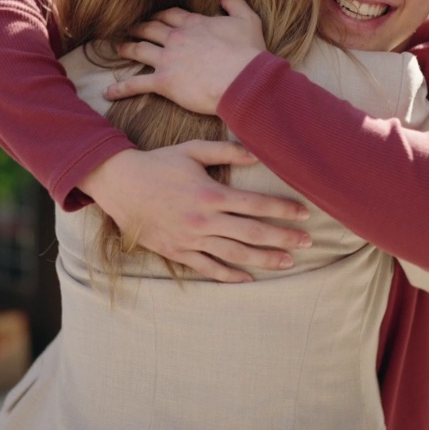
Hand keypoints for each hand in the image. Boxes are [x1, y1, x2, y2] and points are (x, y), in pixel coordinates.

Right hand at [78, 141, 311, 282]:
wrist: (120, 185)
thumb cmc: (158, 164)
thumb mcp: (192, 150)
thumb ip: (226, 152)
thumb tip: (256, 154)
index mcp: (210, 193)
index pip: (256, 204)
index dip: (283, 210)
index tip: (304, 215)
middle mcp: (204, 220)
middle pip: (252, 232)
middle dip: (284, 238)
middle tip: (308, 242)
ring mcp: (191, 239)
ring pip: (235, 254)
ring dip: (264, 260)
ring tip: (288, 262)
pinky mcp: (177, 252)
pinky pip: (208, 268)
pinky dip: (229, 275)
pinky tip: (248, 278)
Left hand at [105, 0, 265, 113]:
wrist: (243, 79)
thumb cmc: (248, 53)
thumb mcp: (248, 20)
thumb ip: (234, 2)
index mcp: (194, 24)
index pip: (170, 15)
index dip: (159, 14)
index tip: (153, 15)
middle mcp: (176, 38)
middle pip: (150, 28)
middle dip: (139, 27)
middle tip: (129, 27)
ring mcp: (167, 59)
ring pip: (139, 50)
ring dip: (127, 48)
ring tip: (118, 47)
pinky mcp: (164, 82)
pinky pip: (137, 84)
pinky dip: (121, 88)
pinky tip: (108, 92)